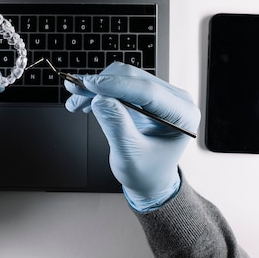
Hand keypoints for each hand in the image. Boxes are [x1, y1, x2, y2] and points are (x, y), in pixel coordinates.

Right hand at [65, 62, 199, 209]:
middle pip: (134, 78)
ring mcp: (160, 95)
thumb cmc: (147, 172)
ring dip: (97, 87)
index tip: (90, 84)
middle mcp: (174, 99)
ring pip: (123, 77)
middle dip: (101, 85)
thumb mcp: (130, 155)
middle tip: (75, 94)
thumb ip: (116, 126)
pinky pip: (120, 84)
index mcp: (182, 115)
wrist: (149, 179)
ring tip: (76, 101)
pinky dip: (101, 91)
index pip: (148, 91)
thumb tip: (100, 99)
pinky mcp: (145, 95)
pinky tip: (86, 101)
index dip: (116, 85)